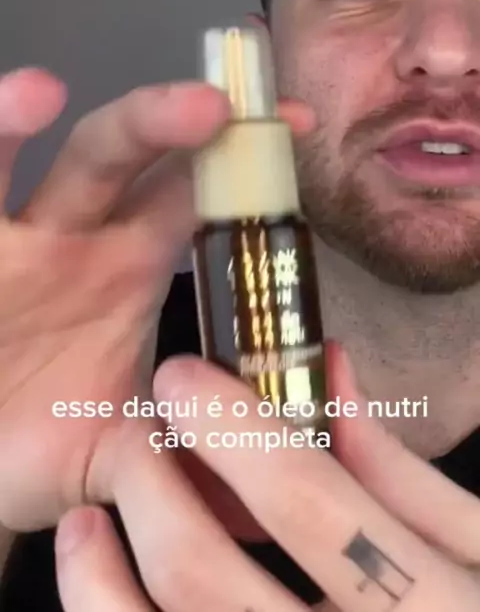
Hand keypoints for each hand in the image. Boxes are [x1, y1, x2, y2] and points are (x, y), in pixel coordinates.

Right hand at [0, 64, 314, 531]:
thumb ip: (190, 445)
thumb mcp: (125, 448)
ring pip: (10, 165)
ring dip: (18, 118)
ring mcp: (6, 242)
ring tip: (40, 91)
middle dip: (159, 122)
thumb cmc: (42, 439)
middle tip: (211, 106)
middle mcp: (71, 236)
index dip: (241, 161)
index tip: (294, 125)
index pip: (194, 196)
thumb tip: (270, 468)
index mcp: (129, 265)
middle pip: (116, 156)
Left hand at [53, 343, 478, 611]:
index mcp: (420, 606)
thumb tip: (331, 368)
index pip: (306, 502)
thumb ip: (404, 470)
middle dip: (151, 483)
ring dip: (96, 579)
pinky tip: (102, 588)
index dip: (232, 428)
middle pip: (202, 576)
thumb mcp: (477, 548)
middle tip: (138, 435)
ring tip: (85, 525)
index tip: (181, 377)